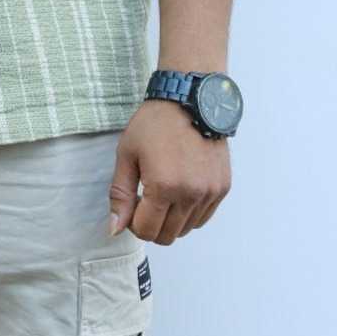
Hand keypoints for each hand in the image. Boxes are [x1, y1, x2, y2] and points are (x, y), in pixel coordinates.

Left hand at [107, 99, 230, 244]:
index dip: (133, 222)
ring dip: (171, 220)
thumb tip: (115, 229)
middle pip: (167, 236)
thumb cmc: (155, 122)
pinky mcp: (222, 187)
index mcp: (163, 186)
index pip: (146, 231)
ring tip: (163, 191)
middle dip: (151, 224)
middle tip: (144, 200)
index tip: (132, 205)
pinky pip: (203, 217)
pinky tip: (180, 191)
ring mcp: (209, 192)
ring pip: (186, 229)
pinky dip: (189, 213)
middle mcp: (190, 194)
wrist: (189, 99)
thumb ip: (119, 195)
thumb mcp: (127, 154)